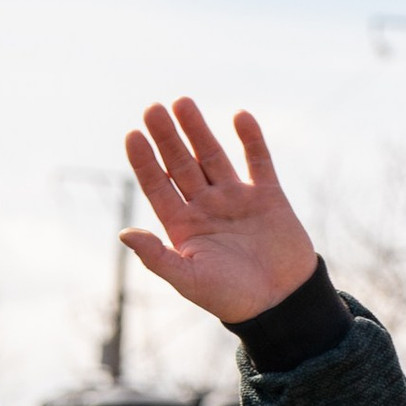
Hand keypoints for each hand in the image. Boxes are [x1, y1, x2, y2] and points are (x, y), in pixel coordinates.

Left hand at [122, 102, 317, 325]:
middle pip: (181, 165)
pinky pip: (258, 161)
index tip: (132, 135)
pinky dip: (251, 139)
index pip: (158, 187)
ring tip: (182, 102)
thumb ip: (156, 256)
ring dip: (198, 131)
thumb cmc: (231, 298)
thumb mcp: (188, 279)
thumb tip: (124, 233)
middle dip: (167, 138)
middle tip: (152, 108)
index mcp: (182, 227)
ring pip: (213, 157)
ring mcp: (236, 199)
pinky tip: (239, 116)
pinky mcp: (268, 196)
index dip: (144, 162)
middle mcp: (206, 208)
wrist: (281, 303)